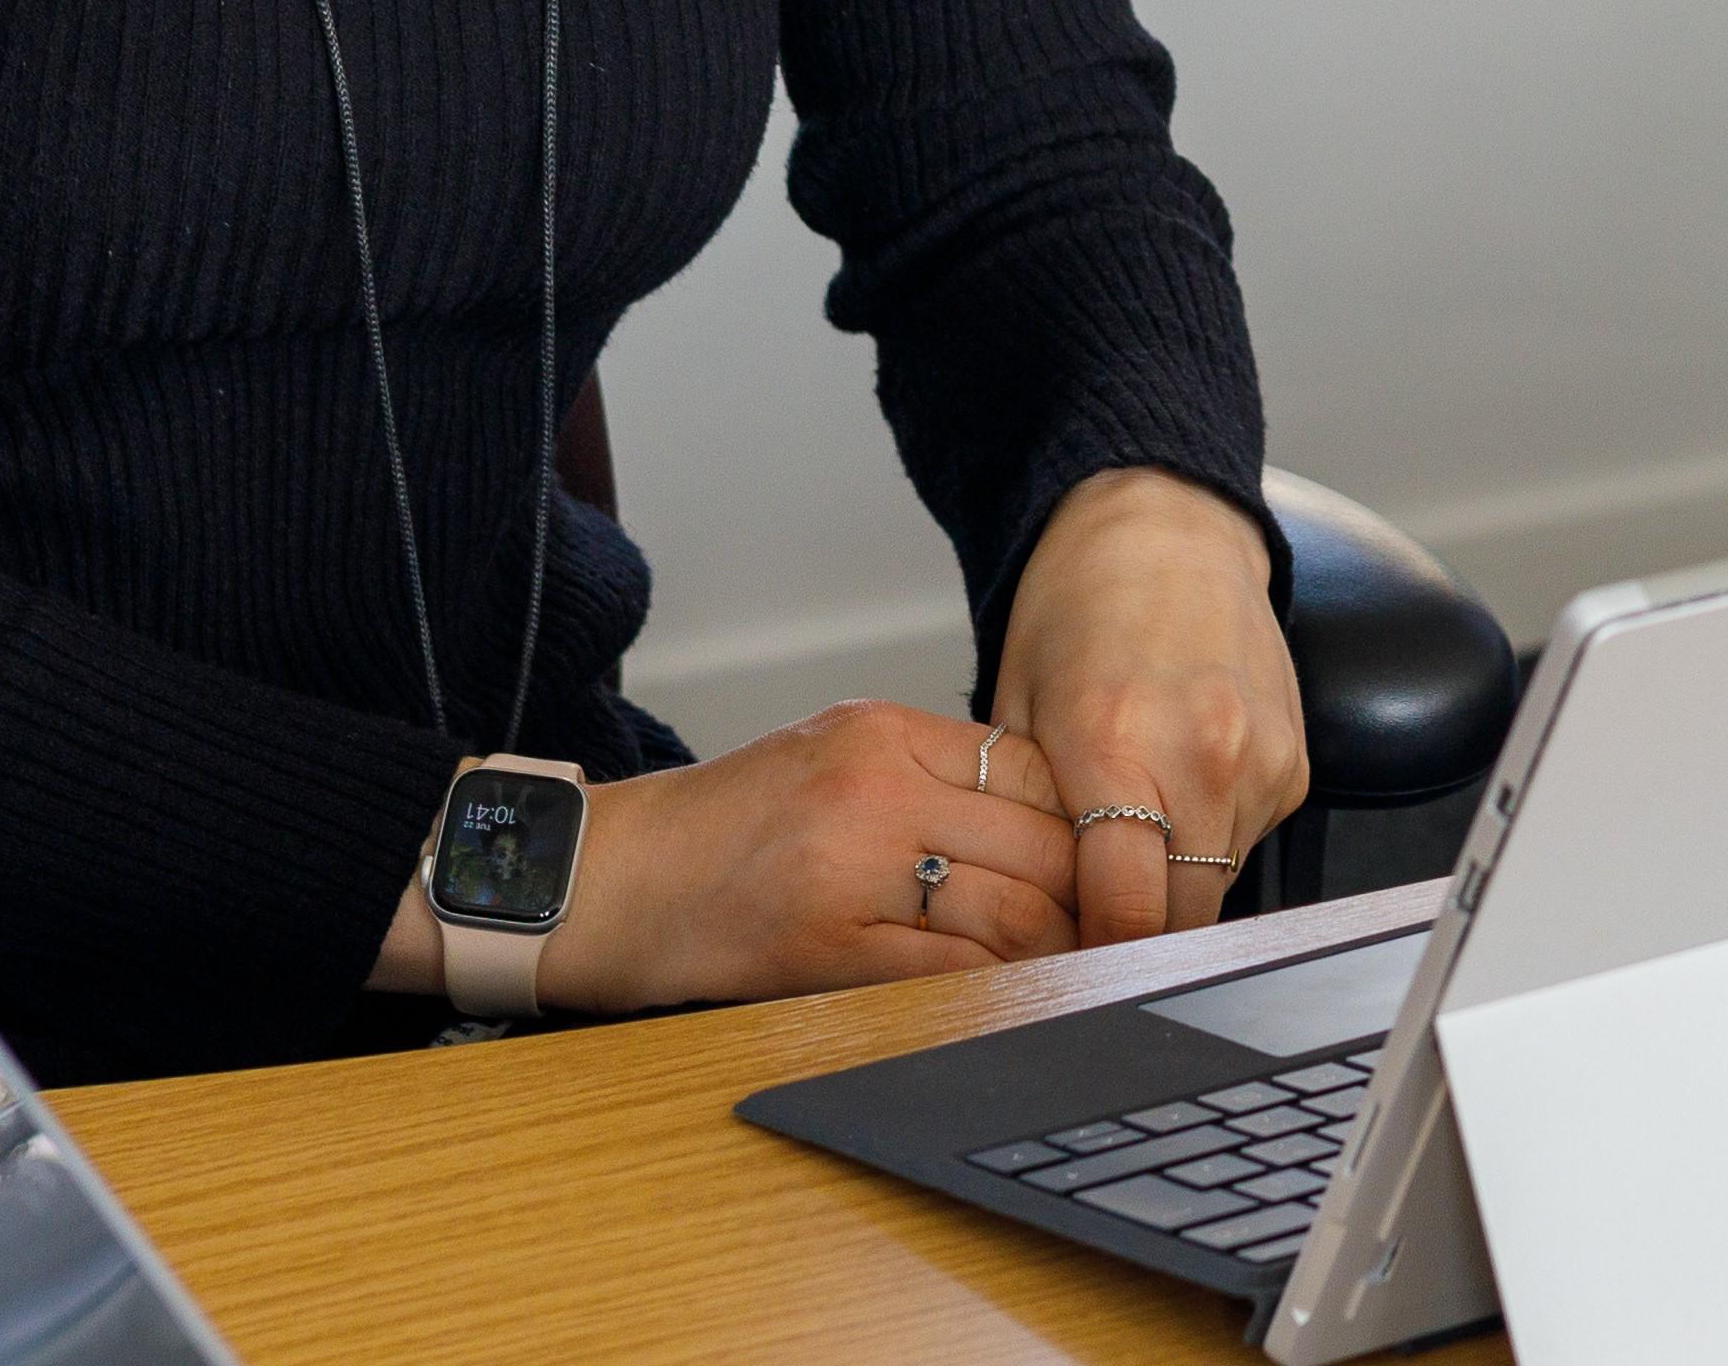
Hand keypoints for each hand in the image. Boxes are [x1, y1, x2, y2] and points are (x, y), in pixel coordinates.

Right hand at [374, 702, 1084, 1009]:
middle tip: (1115, 926)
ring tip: (1075, 965)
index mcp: (881, 731)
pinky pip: (952, 973)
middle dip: (1089, 895)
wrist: (612, 878)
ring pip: (1011, 913)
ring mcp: (850, 870)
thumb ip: (932, 771)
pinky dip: (998, 990)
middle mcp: (872, 788)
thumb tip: (1053, 816)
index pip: (1034, 769)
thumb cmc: (724, 825)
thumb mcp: (831, 753)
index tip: (1113, 860)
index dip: (1090, 822)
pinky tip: (1013, 996)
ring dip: (1057, 950)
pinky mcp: (826, 950)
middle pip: (1039, 843)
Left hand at [994, 468, 1306, 947]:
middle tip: (1085, 918)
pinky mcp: (1294, 764)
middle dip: (1130, 937)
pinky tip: (1175, 787)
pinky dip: (1207, 842)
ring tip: (1131, 827)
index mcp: (1117, 743)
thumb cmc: (1075, 611)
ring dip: (1171, 887)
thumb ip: (1031, 821)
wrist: (1163, 529)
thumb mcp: (1017, 713)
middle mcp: (1203, 755)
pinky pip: (1246, 844)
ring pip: (1215, 889)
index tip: (1061, 968)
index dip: (1089, 961)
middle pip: (1178, 921)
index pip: (1124, 916)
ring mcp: (1260, 761)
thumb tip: (1030, 924)